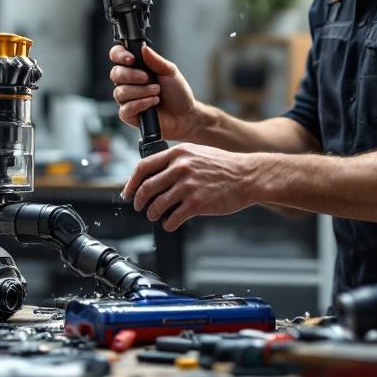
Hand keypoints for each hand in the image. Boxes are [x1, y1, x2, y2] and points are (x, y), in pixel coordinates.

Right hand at [109, 44, 196, 140]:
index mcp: (136, 67)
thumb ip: (155, 60)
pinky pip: (125, 109)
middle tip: (148, 78)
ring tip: (156, 92)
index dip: (119, 55)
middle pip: (115, 73)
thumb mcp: (170, 71)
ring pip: (120, 92)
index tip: (131, 59)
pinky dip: (140, 104)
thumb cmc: (177, 92)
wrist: (184, 115)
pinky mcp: (128, 114)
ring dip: (141, 91)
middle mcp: (128, 81)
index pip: (117, 55)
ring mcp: (127, 98)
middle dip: (132, 75)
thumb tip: (144, 48)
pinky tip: (152, 103)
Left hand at [123, 143, 255, 230]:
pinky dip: (168, 224)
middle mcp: (180, 168)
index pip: (143, 167)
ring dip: (152, 214)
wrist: (248, 176)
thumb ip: (176, 160)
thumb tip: (154, 174)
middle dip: (139, 201)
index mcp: (178, 153)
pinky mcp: (197, 203)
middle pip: (146, 188)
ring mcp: (188, 186)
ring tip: (155, 216)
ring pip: (157, 205)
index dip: (131, 182)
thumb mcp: (197, 153)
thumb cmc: (224, 166)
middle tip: (140, 207)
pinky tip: (170, 223)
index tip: (128, 192)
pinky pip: (173, 218)